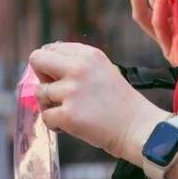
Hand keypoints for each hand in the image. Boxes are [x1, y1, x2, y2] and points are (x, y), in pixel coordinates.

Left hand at [28, 42, 167, 162]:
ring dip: (49, 105)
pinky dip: (55, 124)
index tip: (61, 78)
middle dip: (41, 77)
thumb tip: (43, 63)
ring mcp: (72, 91)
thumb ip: (76, 63)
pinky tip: (70, 126)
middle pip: (36, 59)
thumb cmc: (120, 103)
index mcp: (88, 54)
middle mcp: (79, 67)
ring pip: (39, 92)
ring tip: (69, 112)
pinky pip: (45, 116)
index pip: (50, 49)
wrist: (140, 129)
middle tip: (56, 92)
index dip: (50, 66)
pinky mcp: (69, 114)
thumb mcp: (102, 70)